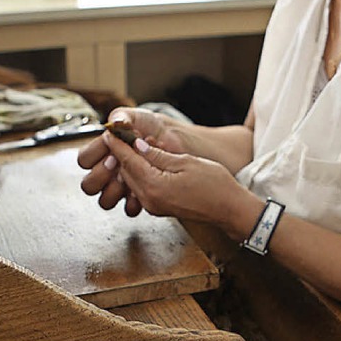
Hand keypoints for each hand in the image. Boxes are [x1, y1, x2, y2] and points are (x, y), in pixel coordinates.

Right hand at [78, 107, 187, 215]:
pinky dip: (135, 200)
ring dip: (115, 190)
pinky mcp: (139, 197)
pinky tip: (142, 189)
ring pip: (105, 200)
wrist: (174, 139)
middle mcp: (109, 171)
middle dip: (101, 175)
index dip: (94, 157)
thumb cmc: (152, 127)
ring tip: (128, 178)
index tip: (110, 150)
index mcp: (103, 151)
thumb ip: (122, 116)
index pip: (84, 160)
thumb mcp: (136, 116)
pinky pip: (128, 209)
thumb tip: (114, 123)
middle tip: (116, 163)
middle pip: (89, 185)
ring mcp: (122, 186)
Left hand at [100, 131, 243, 226]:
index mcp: (155, 187)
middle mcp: (149, 199)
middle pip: (126, 171)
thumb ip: (158, 155)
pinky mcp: (158, 207)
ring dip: (132, 162)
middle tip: (125, 134)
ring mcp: (153, 206)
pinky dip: (141, 172)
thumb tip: (137, 145)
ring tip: (141, 145)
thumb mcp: (185, 162)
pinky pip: (142, 187)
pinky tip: (149, 160)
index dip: (118, 144)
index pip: (128, 161)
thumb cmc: (214, 184)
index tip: (110, 131)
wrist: (229, 209)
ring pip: (132, 179)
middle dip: (123, 152)